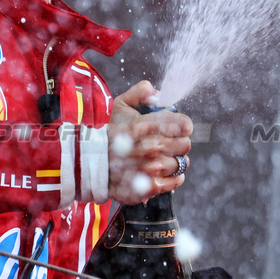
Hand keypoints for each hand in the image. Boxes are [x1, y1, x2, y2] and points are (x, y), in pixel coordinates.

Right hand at [106, 81, 192, 204]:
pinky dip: (174, 177)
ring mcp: (151, 168)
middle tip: (167, 144)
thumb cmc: (111, 135)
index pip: (183, 123)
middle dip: (179, 142)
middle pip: (185, 144)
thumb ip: (141, 92)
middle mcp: (150, 147)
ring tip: (162, 158)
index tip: (179, 128)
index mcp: (144, 125)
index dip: (183, 125)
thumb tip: (160, 94)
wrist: (93, 166)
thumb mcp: (120, 106)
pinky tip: (162, 172)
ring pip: (182, 162)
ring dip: (175, 160)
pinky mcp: (151, 186)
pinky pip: (177, 180)